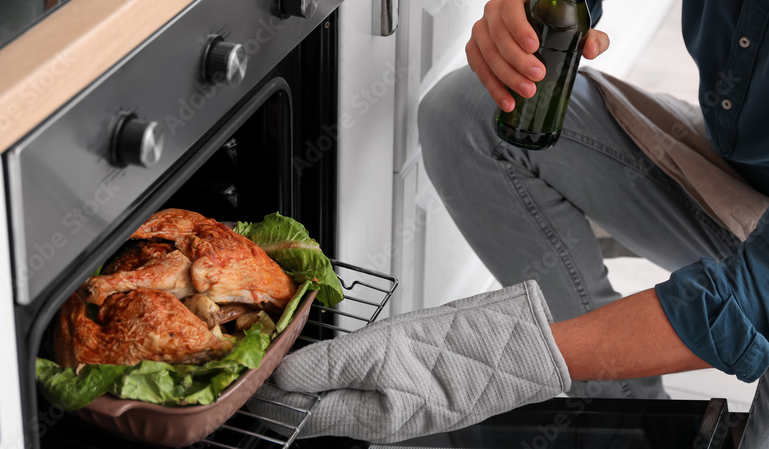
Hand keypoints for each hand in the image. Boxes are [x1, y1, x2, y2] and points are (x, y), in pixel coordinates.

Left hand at [251, 280, 570, 442]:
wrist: (510, 348)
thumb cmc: (452, 354)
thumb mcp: (377, 354)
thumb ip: (325, 367)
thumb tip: (282, 376)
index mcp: (366, 420)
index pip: (304, 414)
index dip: (276, 394)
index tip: (258, 373)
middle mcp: (380, 418)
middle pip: (323, 403)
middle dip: (298, 382)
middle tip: (279, 355)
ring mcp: (399, 403)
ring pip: (346, 390)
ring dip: (324, 371)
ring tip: (309, 349)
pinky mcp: (415, 386)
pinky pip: (372, 380)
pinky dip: (353, 366)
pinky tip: (354, 349)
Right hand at [466, 0, 609, 111]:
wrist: (526, 17)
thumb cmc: (550, 20)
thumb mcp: (574, 23)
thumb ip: (592, 35)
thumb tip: (591, 50)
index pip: (510, 8)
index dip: (519, 27)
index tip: (534, 46)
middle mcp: (492, 11)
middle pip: (498, 35)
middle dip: (517, 60)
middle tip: (538, 76)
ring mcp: (480, 30)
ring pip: (487, 54)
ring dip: (506, 76)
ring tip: (527, 92)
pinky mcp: (474, 49)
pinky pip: (478, 68)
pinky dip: (493, 87)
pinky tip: (508, 102)